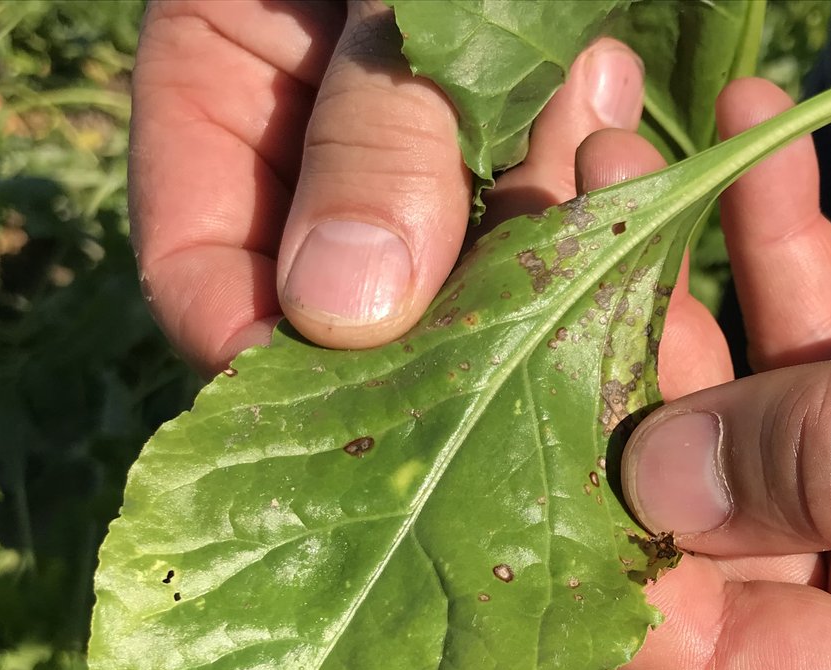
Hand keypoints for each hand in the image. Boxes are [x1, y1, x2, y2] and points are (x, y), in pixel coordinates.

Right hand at [129, 0, 643, 373]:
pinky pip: (562, 222)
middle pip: (353, 307)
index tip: (355, 416)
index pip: (203, 279)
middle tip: (534, 308)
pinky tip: (627, 107)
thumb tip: (340, 318)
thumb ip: (364, 135)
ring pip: (473, 273)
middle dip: (444, 317)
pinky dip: (599, 197)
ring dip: (545, 235)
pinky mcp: (536, 149)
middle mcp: (316, 147)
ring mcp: (432, 157)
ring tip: (595, 105)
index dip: (264, 364)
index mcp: (219, 92)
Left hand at [609, 80, 830, 669]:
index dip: (611, 557)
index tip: (522, 407)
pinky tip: (747, 146)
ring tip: (614, 156)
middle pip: (706, 546)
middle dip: (623, 380)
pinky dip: (779, 263)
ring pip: (739, 442)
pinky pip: (814, 371)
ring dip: (679, 294)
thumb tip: (650, 475)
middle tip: (550, 222)